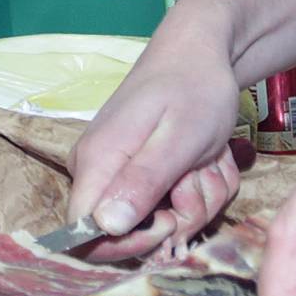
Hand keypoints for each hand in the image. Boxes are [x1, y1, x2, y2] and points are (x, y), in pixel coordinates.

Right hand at [68, 31, 248, 261]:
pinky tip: (208, 160)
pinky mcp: (135, 170)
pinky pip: (167, 201)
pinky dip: (198, 188)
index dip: (129, 244)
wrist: (200, 50)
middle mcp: (96, 172)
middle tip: (203, 177)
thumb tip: (106, 227)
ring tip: (210, 161)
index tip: (171, 222)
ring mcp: (115, 170)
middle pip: (127, 232)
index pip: (85, 235)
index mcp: (96, 164)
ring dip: (197, 199)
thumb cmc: (193, 88)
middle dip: (179, 216)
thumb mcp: (179, 138)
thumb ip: (143, 181)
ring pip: (156, 218)